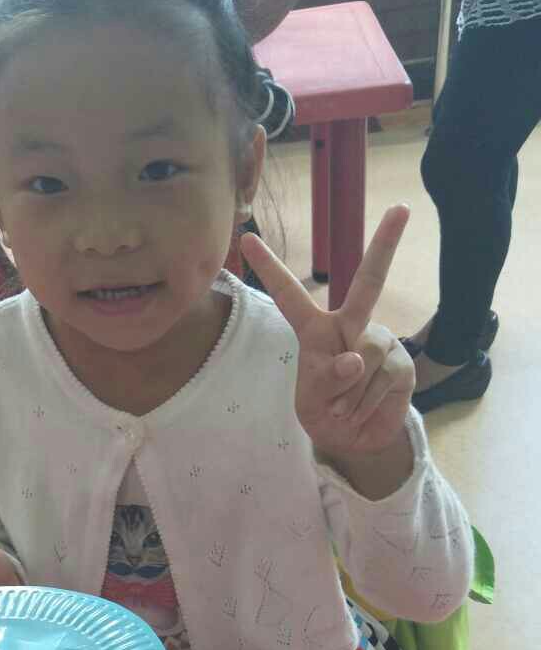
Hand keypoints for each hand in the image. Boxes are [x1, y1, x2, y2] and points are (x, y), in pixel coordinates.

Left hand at [241, 205, 414, 459]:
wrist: (355, 441)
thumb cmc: (325, 412)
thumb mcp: (311, 402)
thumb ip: (324, 382)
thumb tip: (354, 360)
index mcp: (316, 330)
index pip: (289, 296)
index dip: (269, 268)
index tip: (248, 237)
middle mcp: (352, 325)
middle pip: (368, 283)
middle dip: (385, 245)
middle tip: (401, 209)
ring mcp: (380, 341)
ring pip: (362, 359)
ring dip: (347, 396)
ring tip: (344, 408)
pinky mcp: (401, 363)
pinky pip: (380, 381)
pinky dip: (364, 405)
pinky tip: (362, 411)